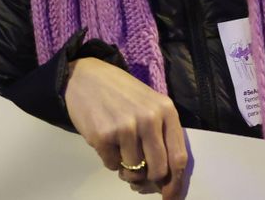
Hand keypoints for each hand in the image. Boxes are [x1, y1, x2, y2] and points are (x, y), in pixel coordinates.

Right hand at [64, 58, 189, 198]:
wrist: (86, 76)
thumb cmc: (121, 93)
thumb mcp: (149, 105)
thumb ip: (161, 135)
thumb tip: (165, 178)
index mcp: (166, 111)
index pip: (178, 157)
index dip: (175, 183)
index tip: (170, 198)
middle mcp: (149, 119)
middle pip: (158, 170)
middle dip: (149, 180)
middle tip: (139, 177)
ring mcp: (126, 127)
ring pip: (133, 171)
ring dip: (126, 169)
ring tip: (119, 149)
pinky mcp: (103, 136)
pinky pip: (112, 165)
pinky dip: (110, 160)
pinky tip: (106, 140)